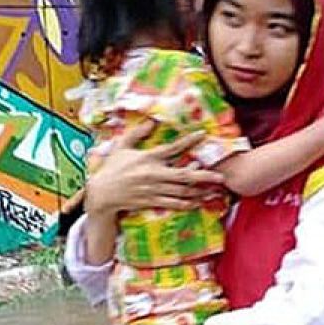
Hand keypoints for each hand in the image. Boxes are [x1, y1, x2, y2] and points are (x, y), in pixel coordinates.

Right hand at [85, 122, 224, 216]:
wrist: (102, 193)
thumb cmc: (112, 168)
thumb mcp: (121, 146)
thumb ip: (137, 133)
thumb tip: (152, 120)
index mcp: (147, 158)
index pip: (172, 148)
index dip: (188, 141)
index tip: (202, 134)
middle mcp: (153, 174)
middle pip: (183, 175)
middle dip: (204, 176)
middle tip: (221, 176)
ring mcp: (153, 190)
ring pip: (182, 192)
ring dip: (200, 192)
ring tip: (215, 192)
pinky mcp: (152, 202)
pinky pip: (173, 204)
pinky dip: (187, 204)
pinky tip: (198, 203)